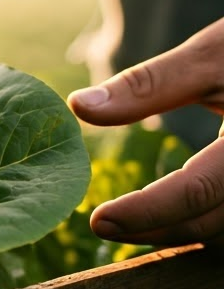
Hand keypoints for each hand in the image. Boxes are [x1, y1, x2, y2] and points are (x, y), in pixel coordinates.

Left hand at [68, 18, 223, 244]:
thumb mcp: (213, 55)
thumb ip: (149, 85)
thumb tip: (78, 106)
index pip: (197, 192)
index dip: (144, 213)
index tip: (97, 220)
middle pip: (214, 225)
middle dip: (156, 229)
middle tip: (105, 224)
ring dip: (185, 233)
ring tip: (135, 223)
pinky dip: (214, 224)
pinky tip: (179, 214)